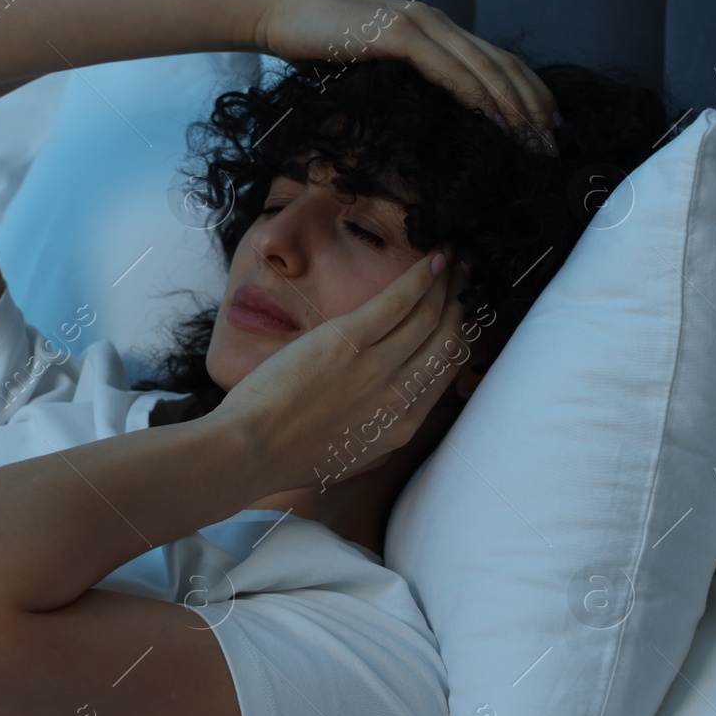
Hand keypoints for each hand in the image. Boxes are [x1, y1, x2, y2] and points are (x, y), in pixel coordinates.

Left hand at [208, 251, 469, 493]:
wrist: (250, 451)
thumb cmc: (286, 456)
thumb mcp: (351, 457)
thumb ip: (379, 433)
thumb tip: (396, 413)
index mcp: (402, 426)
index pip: (446, 373)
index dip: (459, 337)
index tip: (460, 313)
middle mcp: (400, 397)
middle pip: (447, 341)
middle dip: (460, 303)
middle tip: (464, 277)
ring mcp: (377, 368)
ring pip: (429, 316)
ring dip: (444, 283)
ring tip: (450, 260)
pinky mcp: (347, 341)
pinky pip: (397, 301)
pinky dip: (419, 278)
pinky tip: (431, 259)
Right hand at [239, 0, 559, 152]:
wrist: (276, 16)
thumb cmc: (314, 50)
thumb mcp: (369, 71)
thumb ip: (400, 85)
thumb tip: (422, 123)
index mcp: (434, 30)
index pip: (496, 61)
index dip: (528, 95)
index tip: (547, 131)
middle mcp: (436, 21)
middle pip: (503, 64)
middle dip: (534, 107)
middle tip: (553, 145)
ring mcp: (419, 23)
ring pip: (483, 67)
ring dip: (514, 107)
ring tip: (532, 141)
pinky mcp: (397, 33)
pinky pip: (448, 69)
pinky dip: (477, 95)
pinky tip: (495, 120)